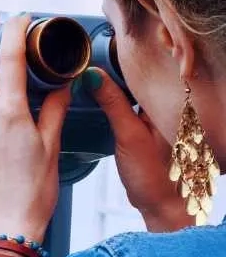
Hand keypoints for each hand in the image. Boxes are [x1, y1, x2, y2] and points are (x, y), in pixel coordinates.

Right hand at [84, 67, 189, 231]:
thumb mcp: (128, 135)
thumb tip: (93, 75)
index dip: (119, 57)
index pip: (145, 67)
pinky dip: (115, 98)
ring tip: (89, 76)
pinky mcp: (147, 124)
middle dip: (113, 68)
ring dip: (113, 82)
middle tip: (85, 64)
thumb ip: (112, 102)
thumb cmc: (153, 176)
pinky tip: (100, 96)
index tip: (93, 52)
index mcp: (172, 101)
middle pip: (137, 75)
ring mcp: (158, 114)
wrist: (160, 204)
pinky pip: (130, 102)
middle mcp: (168, 103)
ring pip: (133, 88)